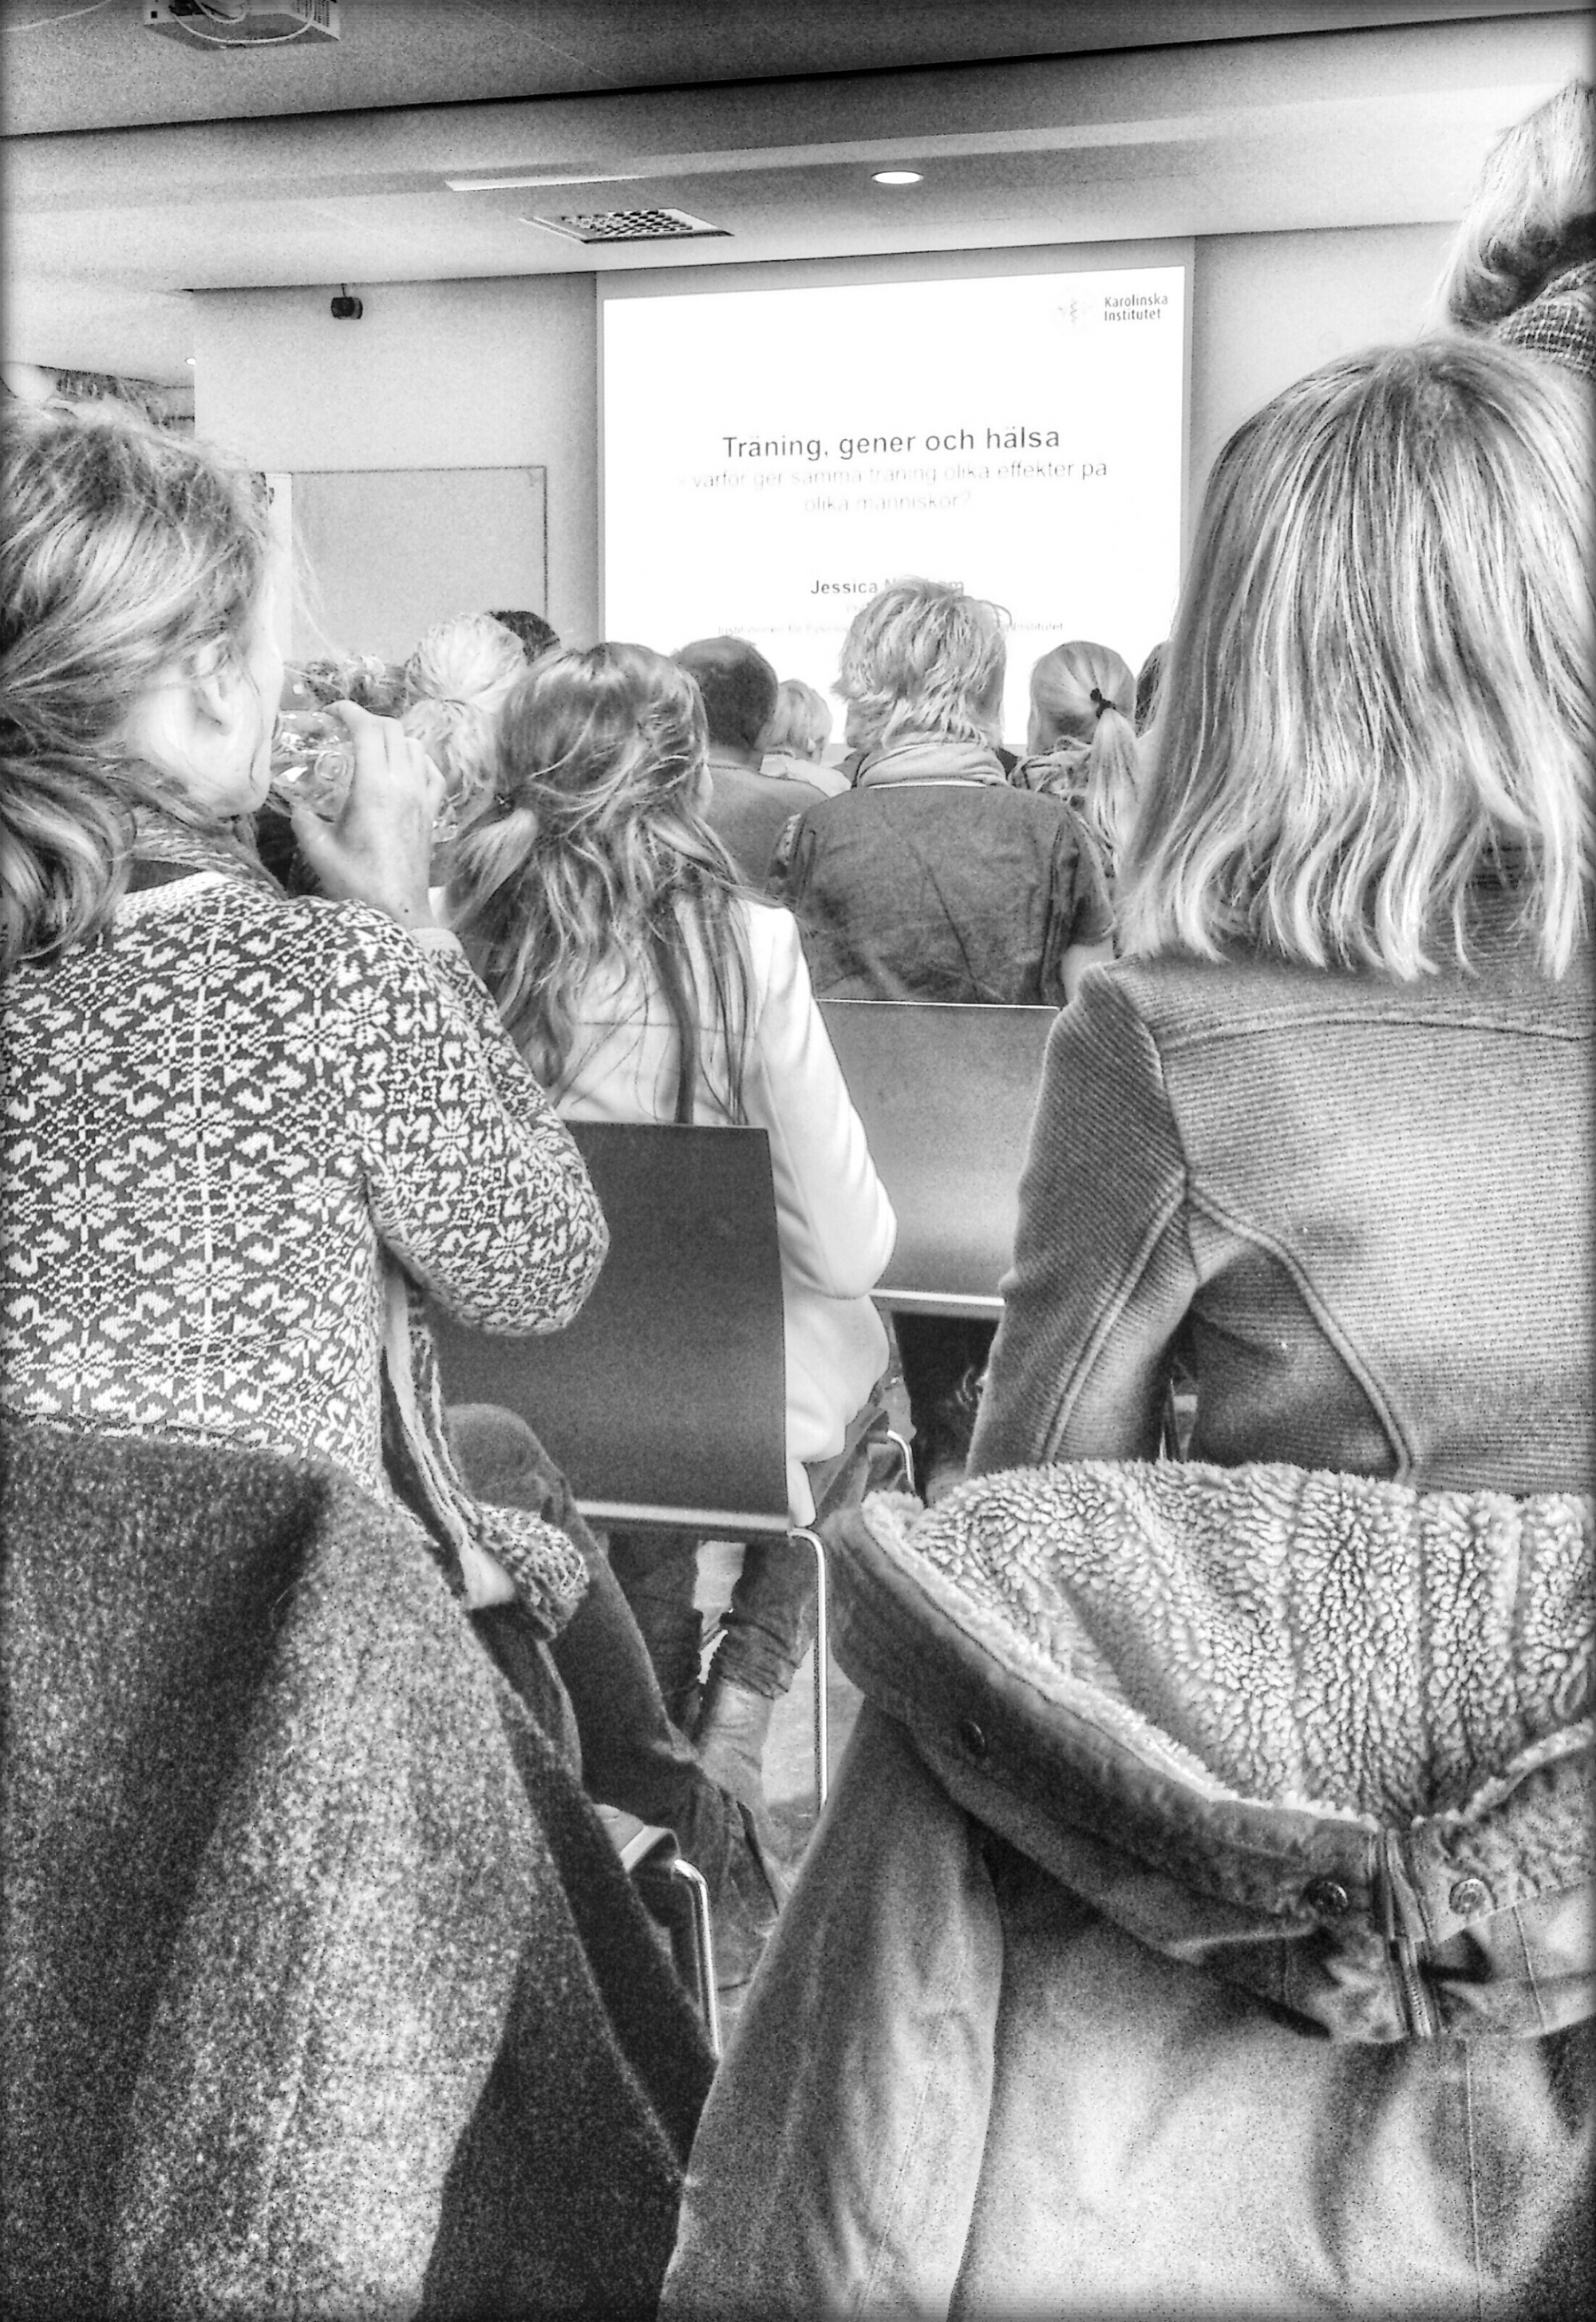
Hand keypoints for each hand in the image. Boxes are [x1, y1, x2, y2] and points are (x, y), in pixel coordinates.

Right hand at [288, 702, 443, 929]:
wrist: (398, 911)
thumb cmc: (357, 882)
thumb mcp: (318, 849)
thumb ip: (304, 820)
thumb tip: (297, 806)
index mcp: (375, 787)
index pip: (368, 730)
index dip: (350, 712)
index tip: (332, 712)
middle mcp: (404, 784)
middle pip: (392, 730)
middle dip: (368, 720)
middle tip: (346, 727)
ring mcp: (423, 797)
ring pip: (414, 745)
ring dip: (392, 736)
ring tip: (371, 746)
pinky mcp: (432, 812)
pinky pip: (432, 770)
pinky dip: (417, 758)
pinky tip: (403, 766)